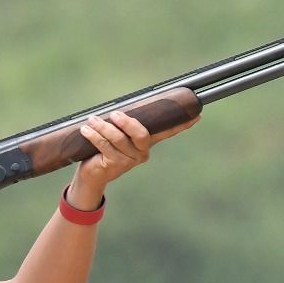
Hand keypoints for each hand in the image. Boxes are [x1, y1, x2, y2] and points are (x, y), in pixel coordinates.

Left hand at [68, 110, 199, 207]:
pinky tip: (86, 129)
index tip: (197, 115)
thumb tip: (121, 106)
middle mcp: (141, 153)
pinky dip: (94, 135)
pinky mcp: (114, 165)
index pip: (167, 132)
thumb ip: (123, 124)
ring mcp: (129, 161)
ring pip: (118, 138)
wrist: (92, 176)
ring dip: (102, 127)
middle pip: (142, 134)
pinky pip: (104, 146)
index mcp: (146, 143)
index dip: (182, 124)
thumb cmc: (104, 151)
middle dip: (128, 122)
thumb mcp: (117, 136)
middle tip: (115, 114)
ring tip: (92, 120)